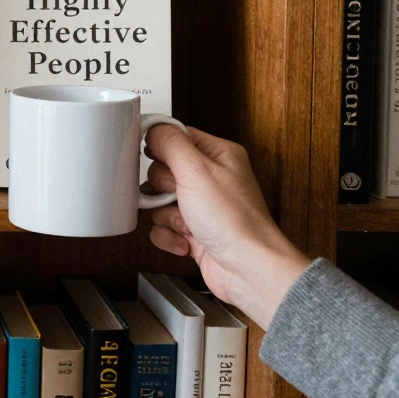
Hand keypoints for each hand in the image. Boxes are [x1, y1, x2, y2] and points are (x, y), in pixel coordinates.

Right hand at [145, 125, 310, 328]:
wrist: (247, 269)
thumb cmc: (235, 222)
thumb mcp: (197, 171)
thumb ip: (171, 143)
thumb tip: (154, 128)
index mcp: (218, 155)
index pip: (177, 136)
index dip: (159, 147)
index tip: (151, 157)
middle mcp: (211, 179)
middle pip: (162, 170)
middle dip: (161, 188)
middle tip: (176, 195)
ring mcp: (202, 206)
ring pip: (159, 201)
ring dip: (163, 215)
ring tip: (183, 222)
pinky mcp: (194, 230)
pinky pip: (163, 226)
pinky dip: (168, 235)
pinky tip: (184, 240)